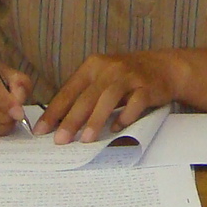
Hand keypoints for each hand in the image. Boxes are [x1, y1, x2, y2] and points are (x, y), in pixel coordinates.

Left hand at [38, 51, 178, 142]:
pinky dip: (125, 116)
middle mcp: (109, 68)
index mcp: (92, 66)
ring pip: (108, 99)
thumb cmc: (127, 77)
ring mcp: (129, 77)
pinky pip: (135, 102)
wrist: (164, 67)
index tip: (41, 130)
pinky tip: (117, 128)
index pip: (68, 91)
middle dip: (71, 120)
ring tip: (85, 139)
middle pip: (86, 96)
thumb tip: (60, 122)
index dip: (54, 112)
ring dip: (95, 120)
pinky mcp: (147, 86)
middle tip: (60, 140)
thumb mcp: (103, 78)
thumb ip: (84, 94)